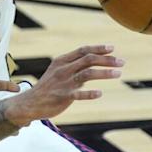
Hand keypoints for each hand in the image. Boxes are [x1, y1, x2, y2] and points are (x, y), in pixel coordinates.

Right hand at [3, 45, 123, 125]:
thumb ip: (75, 66)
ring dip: (104, 72)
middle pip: (88, 59)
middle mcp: (63, 69)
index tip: (112, 48)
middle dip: (107, 60)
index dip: (98, 48)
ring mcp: (63, 83)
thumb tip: (97, 61)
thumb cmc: (48, 87)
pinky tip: (99, 93)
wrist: (30, 103)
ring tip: (118, 73)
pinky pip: (78, 94)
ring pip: (87, 73)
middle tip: (121, 62)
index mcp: (62, 61)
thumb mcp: (58, 71)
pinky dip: (90, 93)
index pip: (83, 50)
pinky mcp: (62, 97)